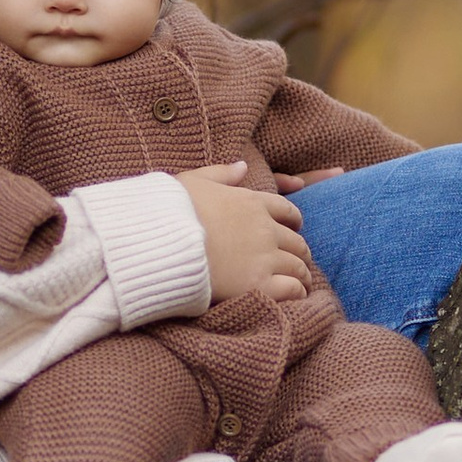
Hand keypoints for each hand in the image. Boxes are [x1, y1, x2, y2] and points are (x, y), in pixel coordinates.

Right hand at [181, 161, 313, 306]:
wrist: (159, 244)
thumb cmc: (170, 211)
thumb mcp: (193, 181)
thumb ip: (221, 173)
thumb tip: (242, 166)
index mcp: (251, 202)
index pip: (286, 211)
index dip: (294, 222)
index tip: (294, 229)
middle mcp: (263, 229)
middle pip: (296, 241)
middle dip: (299, 252)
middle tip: (297, 262)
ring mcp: (263, 257)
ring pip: (298, 266)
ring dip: (302, 274)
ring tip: (301, 283)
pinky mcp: (257, 284)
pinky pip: (291, 288)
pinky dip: (297, 292)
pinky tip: (296, 295)